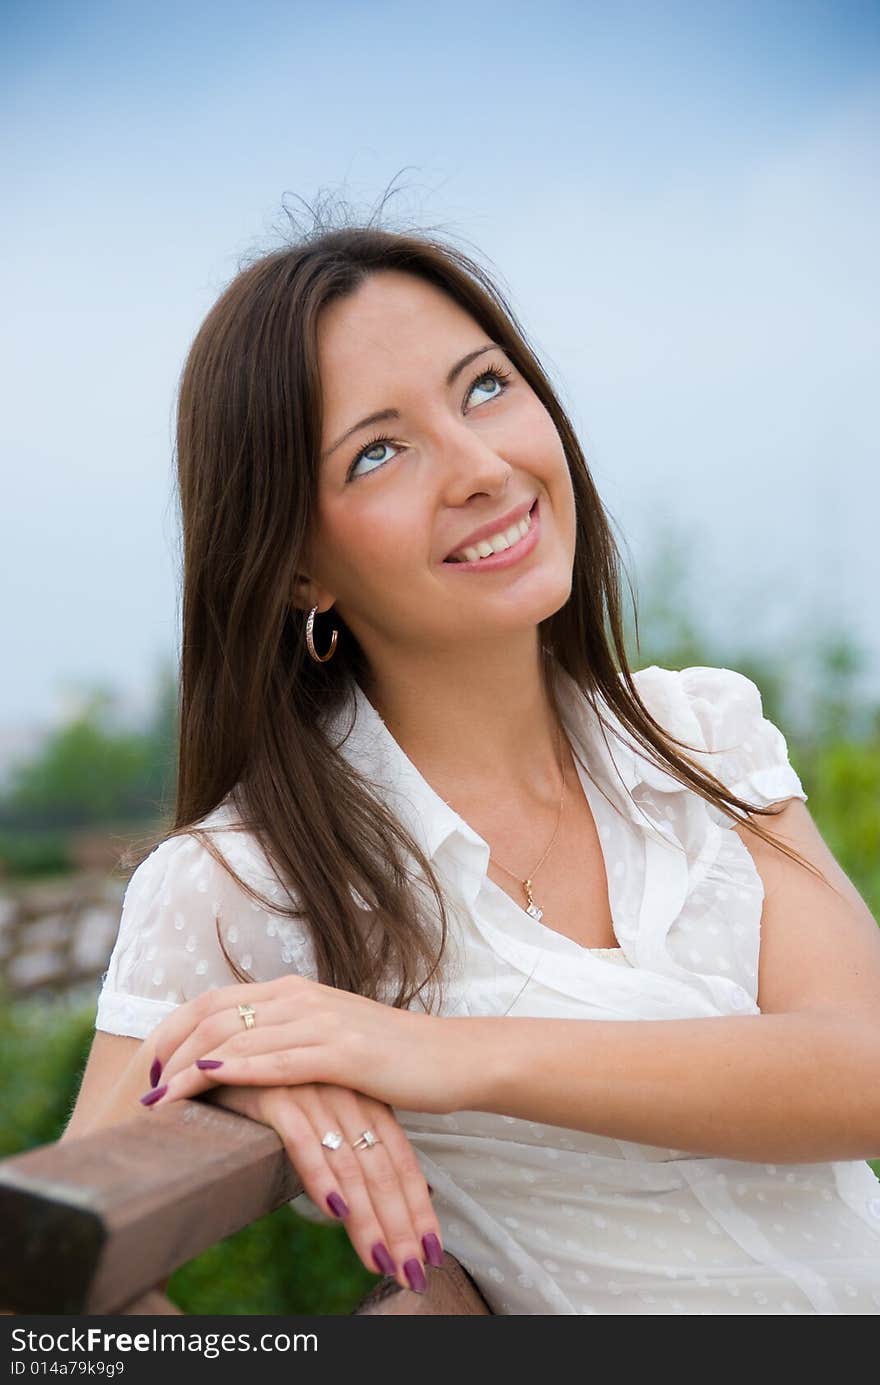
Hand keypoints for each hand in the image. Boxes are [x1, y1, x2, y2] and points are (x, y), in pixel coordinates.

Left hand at [139, 974, 478, 1113]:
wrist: (454, 1057)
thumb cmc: (394, 1057)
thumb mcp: (333, 1040)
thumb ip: (291, 1041)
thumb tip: (249, 1063)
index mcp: (294, 991)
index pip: (214, 1001)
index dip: (173, 1030)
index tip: (146, 1064)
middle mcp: (301, 997)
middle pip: (213, 1014)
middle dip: (169, 1050)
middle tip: (140, 1086)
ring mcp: (321, 1021)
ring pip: (236, 1037)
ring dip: (189, 1068)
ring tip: (157, 1098)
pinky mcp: (342, 1052)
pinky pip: (276, 1059)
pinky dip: (236, 1070)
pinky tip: (209, 1083)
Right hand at [202, 1081, 442, 1293]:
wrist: (221, 1048)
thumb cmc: (271, 1085)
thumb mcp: (317, 1111)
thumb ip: (343, 1144)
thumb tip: (366, 1200)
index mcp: (363, 1098)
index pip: (399, 1159)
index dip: (417, 1207)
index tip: (432, 1252)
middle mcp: (346, 1094)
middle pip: (381, 1170)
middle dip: (400, 1226)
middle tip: (413, 1274)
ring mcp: (313, 1091)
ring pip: (349, 1164)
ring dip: (368, 1219)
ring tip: (382, 1261)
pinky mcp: (275, 1091)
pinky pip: (303, 1141)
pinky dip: (321, 1177)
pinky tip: (335, 1211)